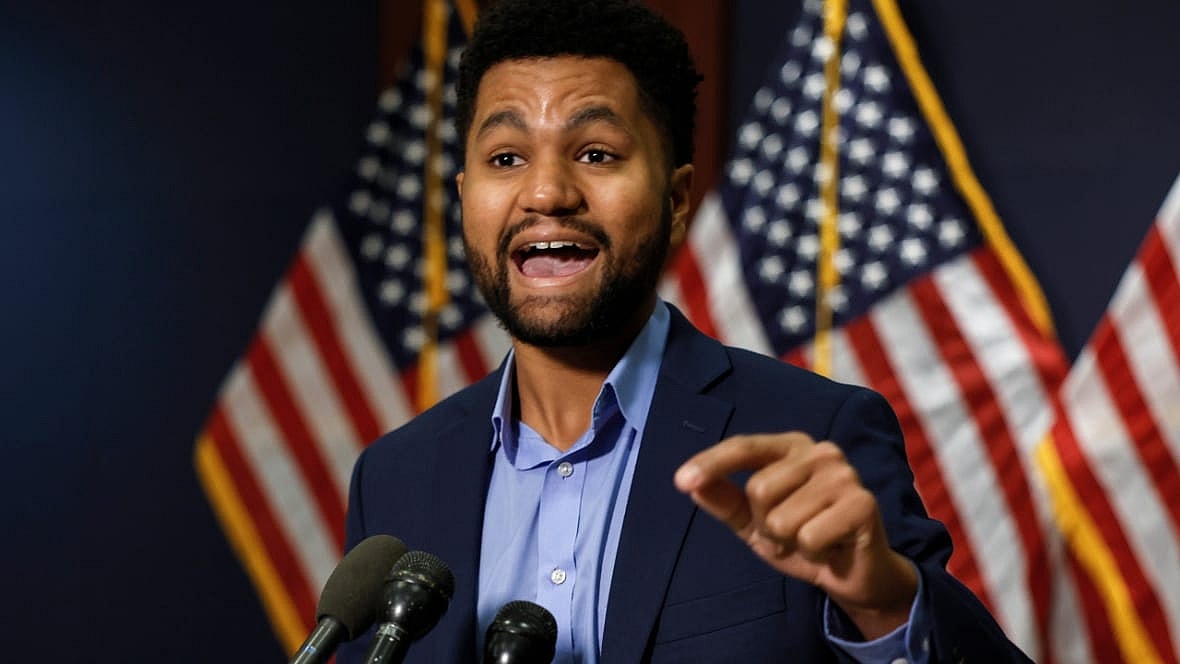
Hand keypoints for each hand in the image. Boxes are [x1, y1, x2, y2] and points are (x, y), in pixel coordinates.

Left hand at [674, 432, 916, 638]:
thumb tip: (689, 483)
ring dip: (790, 542)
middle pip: (759, 489)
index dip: (712, 463)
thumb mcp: (753, 522)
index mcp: (792, 447)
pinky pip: (809, 537)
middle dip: (766, 525)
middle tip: (791, 533)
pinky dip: (812, 553)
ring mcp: (844, 474)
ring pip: (782, 517)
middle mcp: (820, 451)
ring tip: (811, 540)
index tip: (681, 481)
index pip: (744, 447)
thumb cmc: (801, 538)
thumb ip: (723, 500)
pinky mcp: (863, 503)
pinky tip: (830, 548)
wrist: (851, 574)